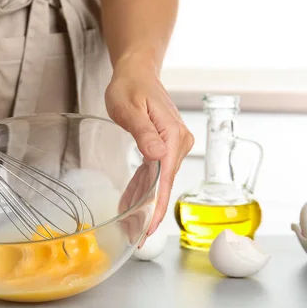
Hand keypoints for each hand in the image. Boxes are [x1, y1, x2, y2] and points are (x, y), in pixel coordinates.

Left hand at [105, 66, 193, 237]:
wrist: (137, 72)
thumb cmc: (130, 86)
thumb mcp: (129, 107)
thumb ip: (142, 131)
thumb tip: (157, 155)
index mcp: (172, 135)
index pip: (166, 178)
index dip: (158, 206)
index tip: (150, 228)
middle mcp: (178, 143)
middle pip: (164, 184)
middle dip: (150, 211)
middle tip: (134, 235)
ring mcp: (174, 145)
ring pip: (159, 181)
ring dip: (145, 201)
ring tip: (130, 224)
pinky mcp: (166, 145)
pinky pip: (155, 172)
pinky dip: (143, 187)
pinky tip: (132, 200)